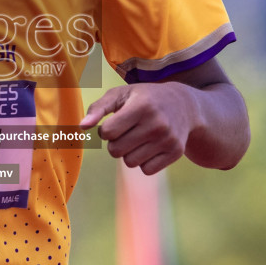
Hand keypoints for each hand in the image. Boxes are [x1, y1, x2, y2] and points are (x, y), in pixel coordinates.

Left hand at [79, 83, 194, 175]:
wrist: (184, 105)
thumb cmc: (144, 98)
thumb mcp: (121, 94)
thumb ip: (98, 108)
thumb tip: (82, 127)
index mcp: (142, 106)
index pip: (107, 133)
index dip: (105, 130)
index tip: (115, 121)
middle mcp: (157, 123)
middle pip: (115, 151)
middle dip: (116, 143)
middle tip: (127, 130)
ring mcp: (168, 139)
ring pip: (130, 162)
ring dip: (129, 152)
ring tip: (139, 137)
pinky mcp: (175, 152)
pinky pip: (146, 170)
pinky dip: (144, 161)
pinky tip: (151, 146)